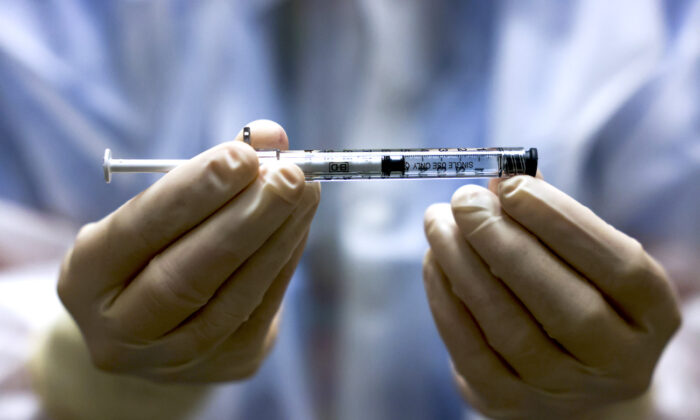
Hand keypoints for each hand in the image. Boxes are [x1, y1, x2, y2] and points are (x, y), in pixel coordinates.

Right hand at [58, 120, 319, 382]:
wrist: (157, 329)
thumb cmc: (156, 250)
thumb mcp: (160, 211)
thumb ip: (211, 170)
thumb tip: (271, 136)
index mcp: (86, 279)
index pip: (138, 231)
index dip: (193, 192)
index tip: (241, 154)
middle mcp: (121, 330)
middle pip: (186, 276)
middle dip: (244, 219)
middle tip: (287, 174)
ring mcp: (175, 358)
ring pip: (233, 297)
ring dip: (277, 237)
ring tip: (305, 190)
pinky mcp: (227, 363)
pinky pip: (262, 307)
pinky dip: (285, 258)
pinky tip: (300, 222)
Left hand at [423, 175, 680, 418]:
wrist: (561, 372)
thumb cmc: (571, 291)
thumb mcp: (578, 255)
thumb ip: (548, 215)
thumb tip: (500, 176)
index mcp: (652, 315)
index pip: (618, 266)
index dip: (561, 221)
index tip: (510, 184)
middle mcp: (618, 362)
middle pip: (566, 305)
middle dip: (504, 243)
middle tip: (464, 201)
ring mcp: (563, 390)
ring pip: (510, 329)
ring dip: (464, 266)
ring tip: (438, 223)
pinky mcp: (508, 402)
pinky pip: (471, 352)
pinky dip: (445, 301)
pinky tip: (433, 262)